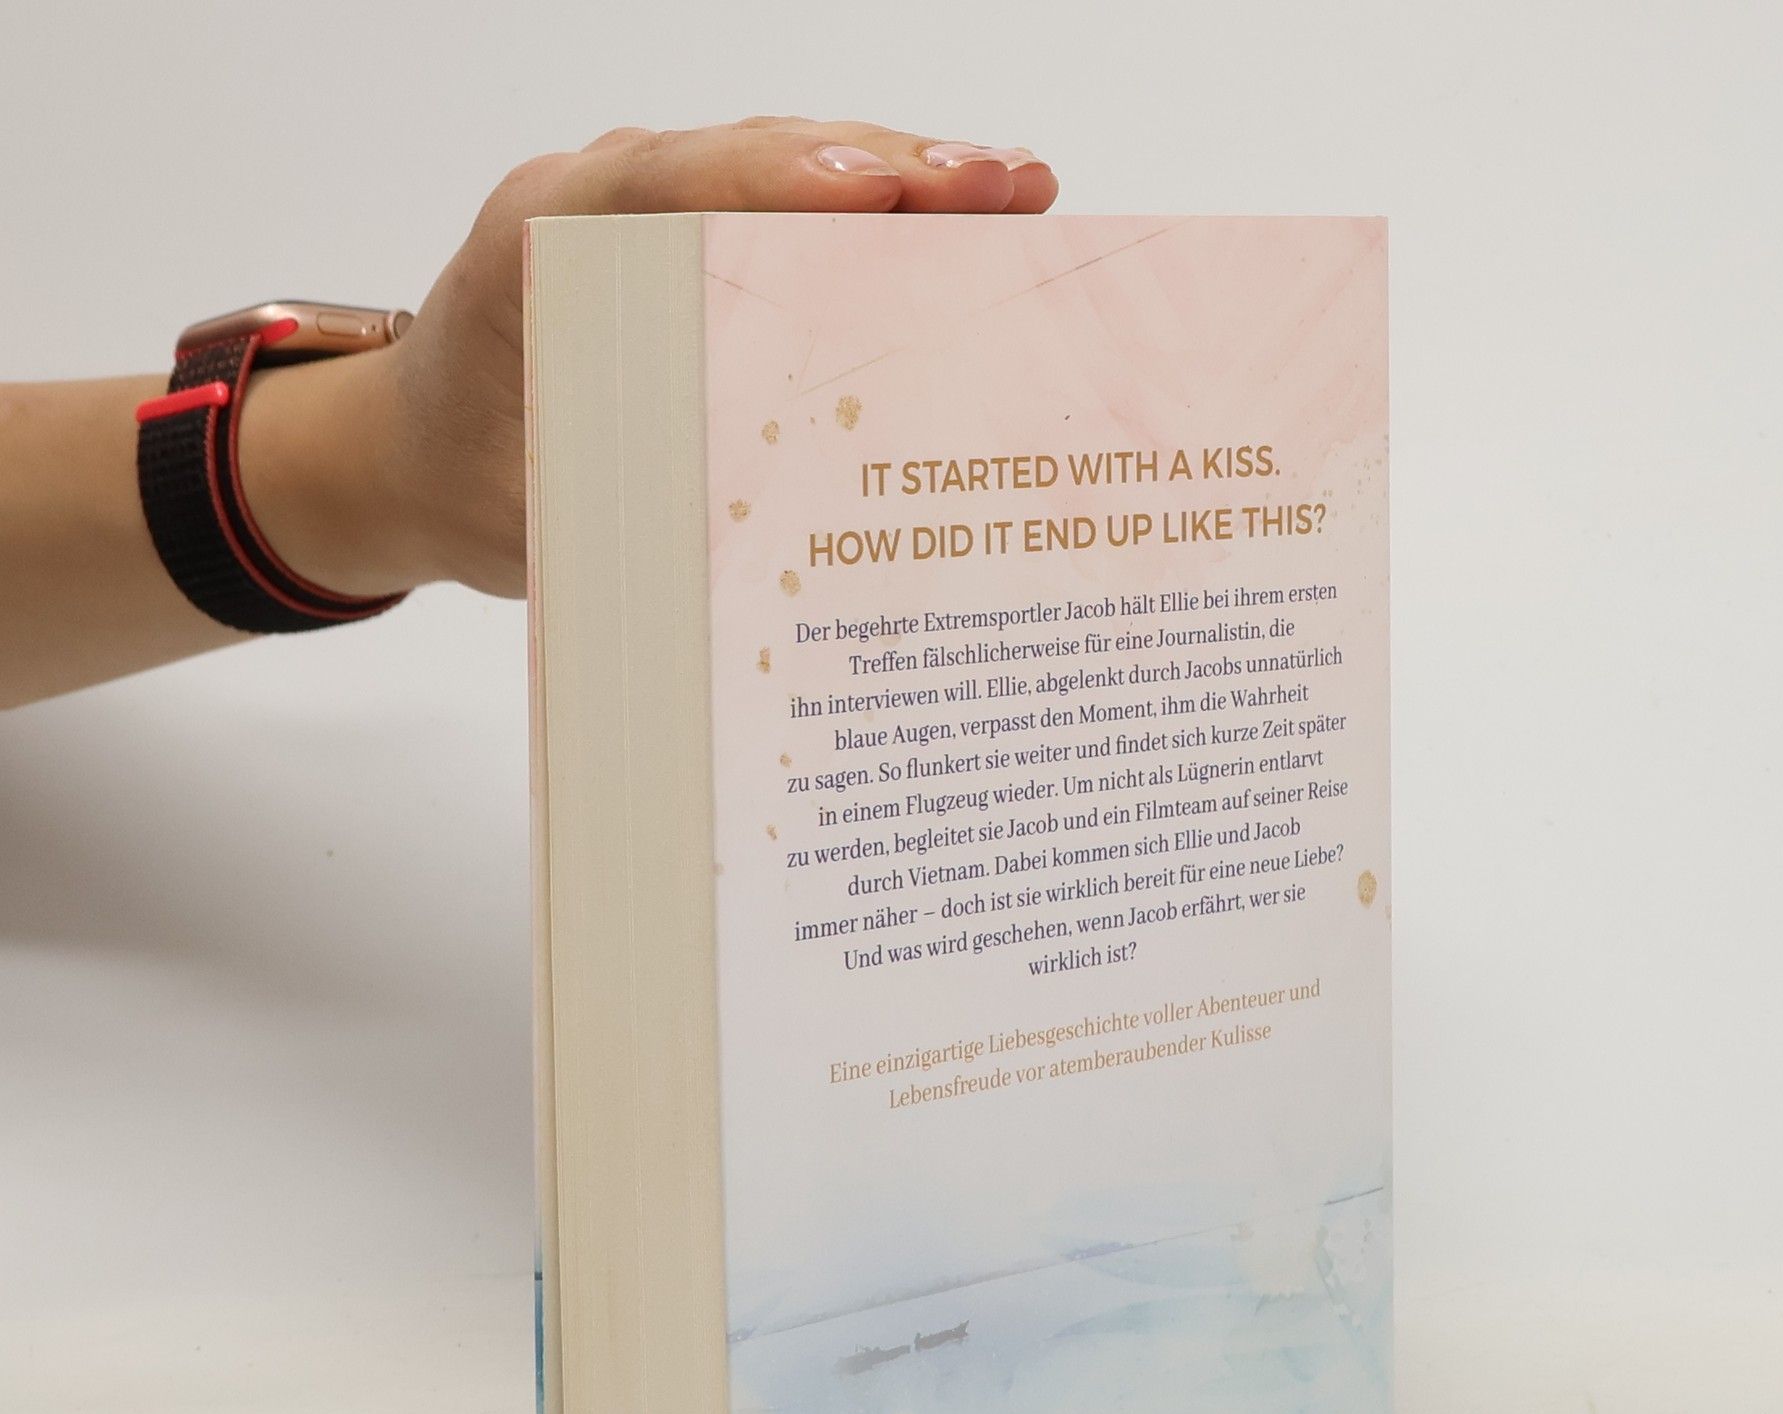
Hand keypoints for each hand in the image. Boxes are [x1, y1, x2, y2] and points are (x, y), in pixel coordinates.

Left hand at [244, 119, 1058, 602]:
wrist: (416, 453)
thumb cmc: (466, 479)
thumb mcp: (534, 511)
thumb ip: (627, 505)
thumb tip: (760, 539)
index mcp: (540, 244)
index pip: (665, 184)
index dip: (776, 181)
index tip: (873, 192)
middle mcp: (602, 203)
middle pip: (757, 156)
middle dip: (889, 170)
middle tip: (1001, 187)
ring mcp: (655, 212)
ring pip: (793, 172)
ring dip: (908, 185)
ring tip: (1018, 196)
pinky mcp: (695, 243)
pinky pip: (795, 215)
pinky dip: (883, 223)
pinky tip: (969, 231)